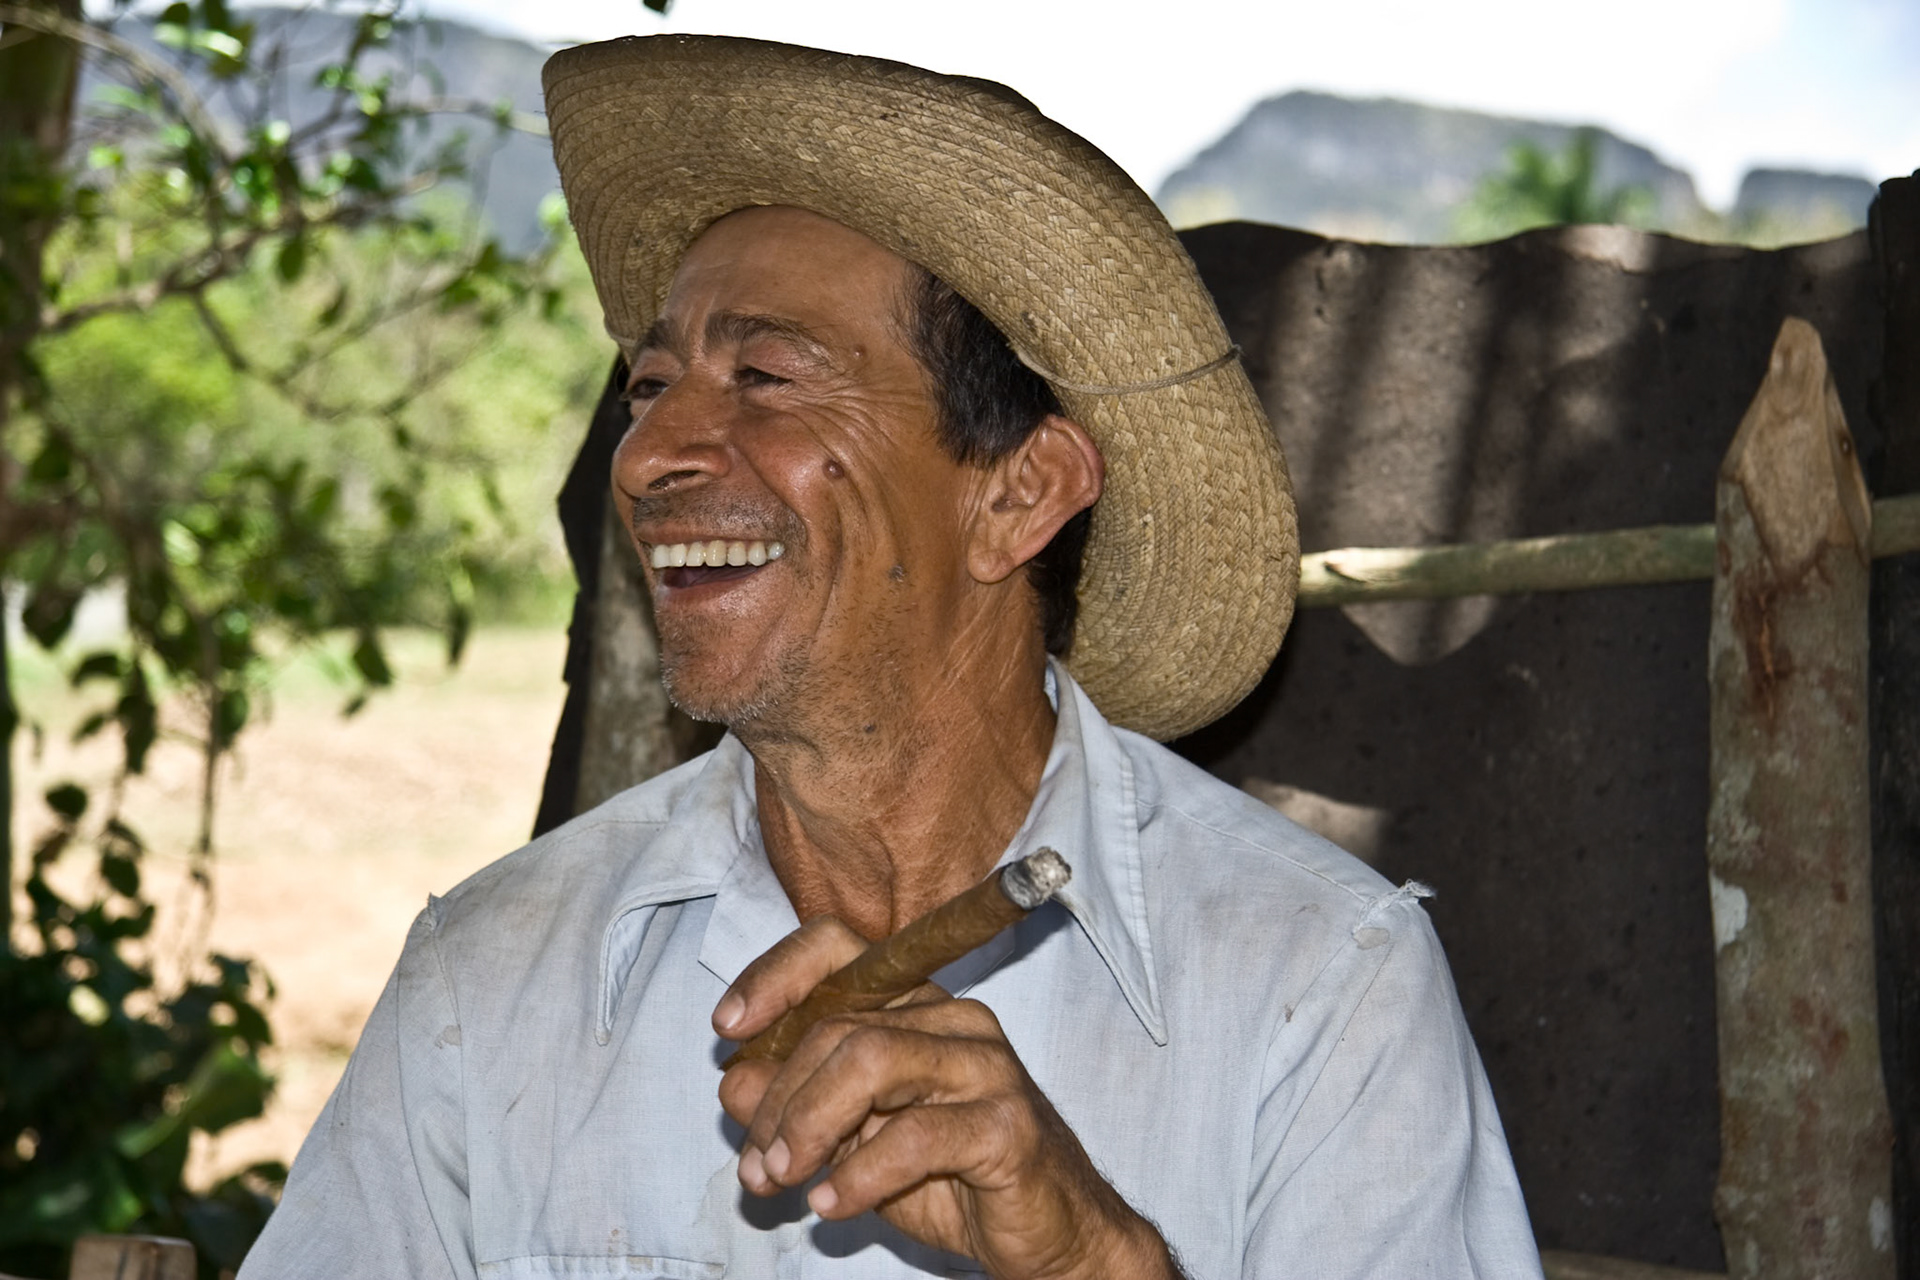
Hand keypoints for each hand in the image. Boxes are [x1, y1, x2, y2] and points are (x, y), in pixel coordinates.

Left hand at [714, 917, 1182, 1279]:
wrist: (1050, 1237)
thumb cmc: (950, 1180)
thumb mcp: (853, 1142)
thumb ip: (794, 1106)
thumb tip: (733, 1081)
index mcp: (915, 1007)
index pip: (836, 946)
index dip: (773, 976)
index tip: (727, 1028)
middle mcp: (954, 1019)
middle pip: (839, 1025)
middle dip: (778, 1099)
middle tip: (757, 1166)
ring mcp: (986, 1067)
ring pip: (870, 1061)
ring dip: (808, 1126)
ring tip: (784, 1178)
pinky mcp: (1008, 1126)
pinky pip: (915, 1136)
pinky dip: (859, 1174)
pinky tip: (831, 1206)